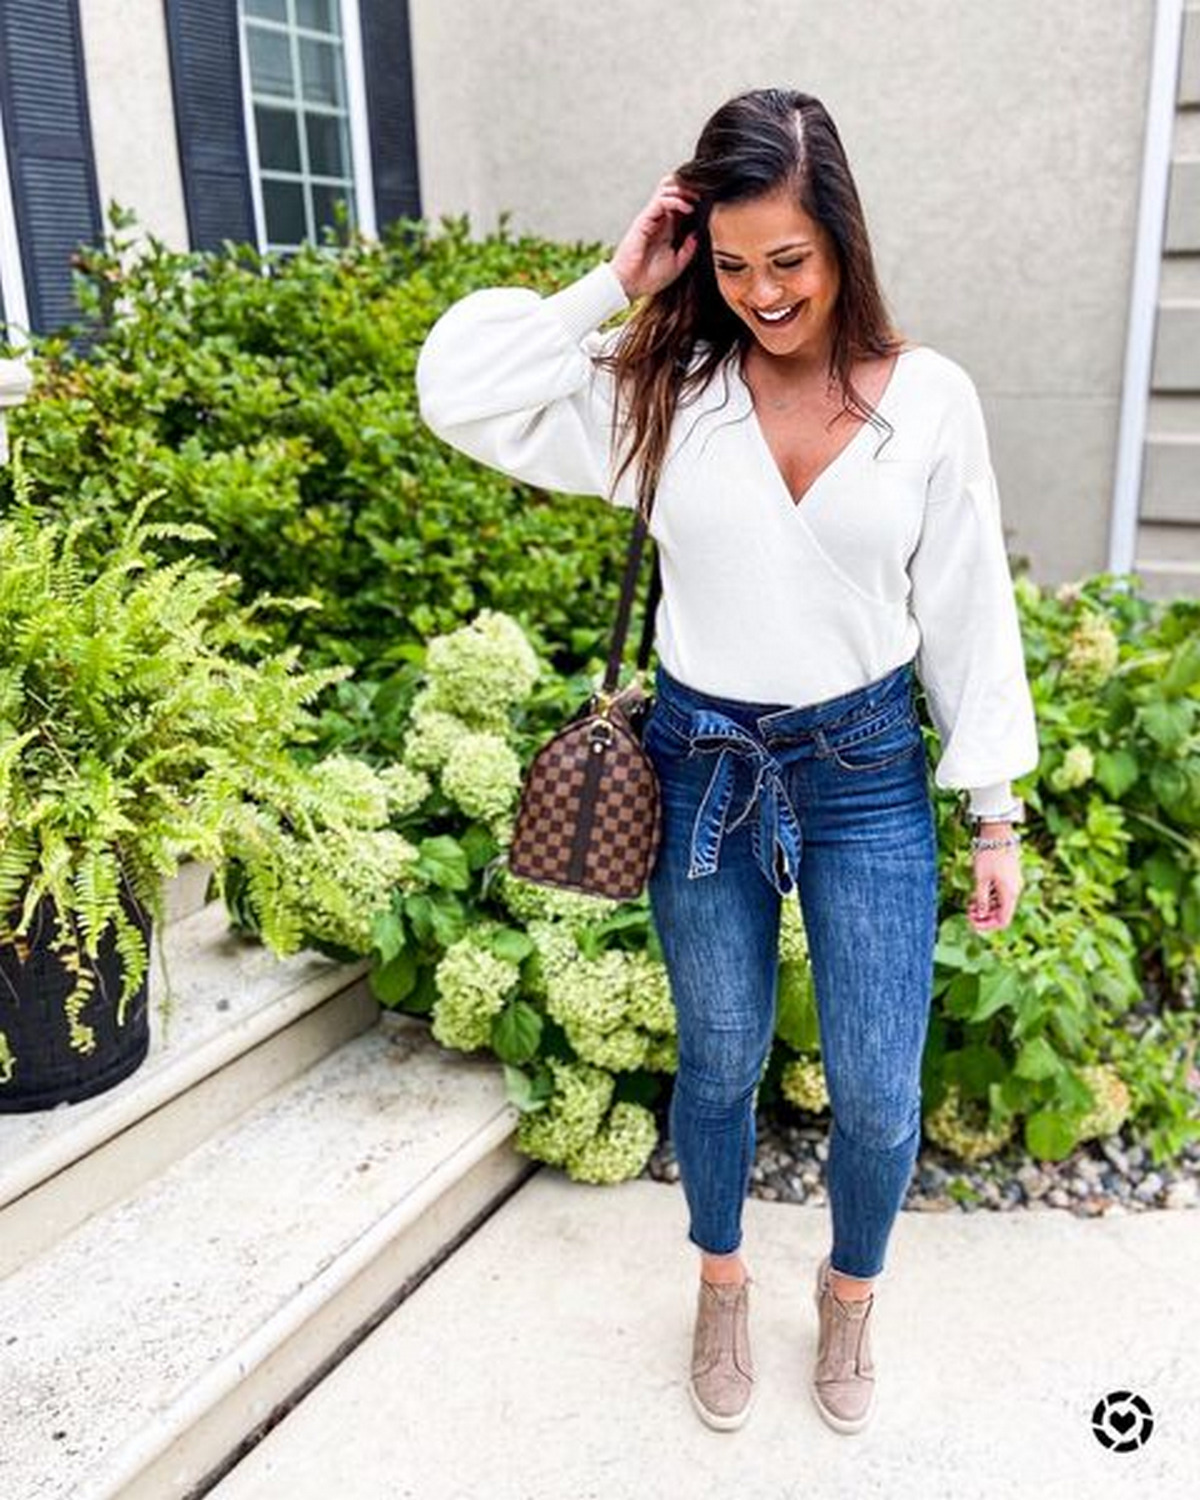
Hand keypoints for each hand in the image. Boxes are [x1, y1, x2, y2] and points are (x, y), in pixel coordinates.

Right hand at [610, 175, 701, 300]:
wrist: (630, 286)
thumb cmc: (650, 277)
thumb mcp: (677, 264)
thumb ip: (688, 249)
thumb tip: (698, 233)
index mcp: (667, 228)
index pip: (680, 202)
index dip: (693, 197)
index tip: (709, 201)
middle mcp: (659, 219)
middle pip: (671, 189)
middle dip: (688, 187)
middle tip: (704, 193)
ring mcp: (651, 218)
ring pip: (666, 189)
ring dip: (684, 190)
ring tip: (698, 197)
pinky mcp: (644, 220)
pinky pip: (661, 201)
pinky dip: (676, 200)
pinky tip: (688, 208)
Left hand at [966, 822, 1022, 932]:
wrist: (997, 833)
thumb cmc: (988, 855)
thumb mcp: (981, 878)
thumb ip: (981, 898)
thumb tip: (981, 914)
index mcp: (1010, 894)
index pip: (1003, 921)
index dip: (987, 925)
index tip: (972, 920)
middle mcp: (1015, 890)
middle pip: (1002, 914)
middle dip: (985, 916)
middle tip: (968, 910)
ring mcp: (1014, 883)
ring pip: (1001, 904)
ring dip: (986, 907)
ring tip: (970, 902)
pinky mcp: (1010, 876)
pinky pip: (1002, 893)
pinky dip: (990, 897)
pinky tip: (977, 892)